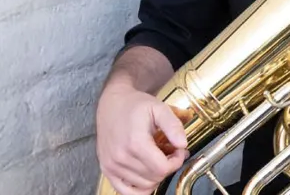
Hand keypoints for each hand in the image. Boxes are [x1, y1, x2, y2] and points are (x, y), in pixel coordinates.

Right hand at [96, 77, 191, 194]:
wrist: (112, 104)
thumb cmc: (135, 105)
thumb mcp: (159, 108)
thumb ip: (173, 125)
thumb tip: (183, 144)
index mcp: (135, 142)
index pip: (162, 168)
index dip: (176, 162)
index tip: (179, 151)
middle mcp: (121, 157)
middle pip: (154, 178)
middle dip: (168, 167)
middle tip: (170, 153)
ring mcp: (112, 165)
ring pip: (143, 186)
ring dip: (155, 176)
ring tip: (158, 159)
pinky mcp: (106, 169)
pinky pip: (126, 192)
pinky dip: (140, 188)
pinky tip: (146, 175)